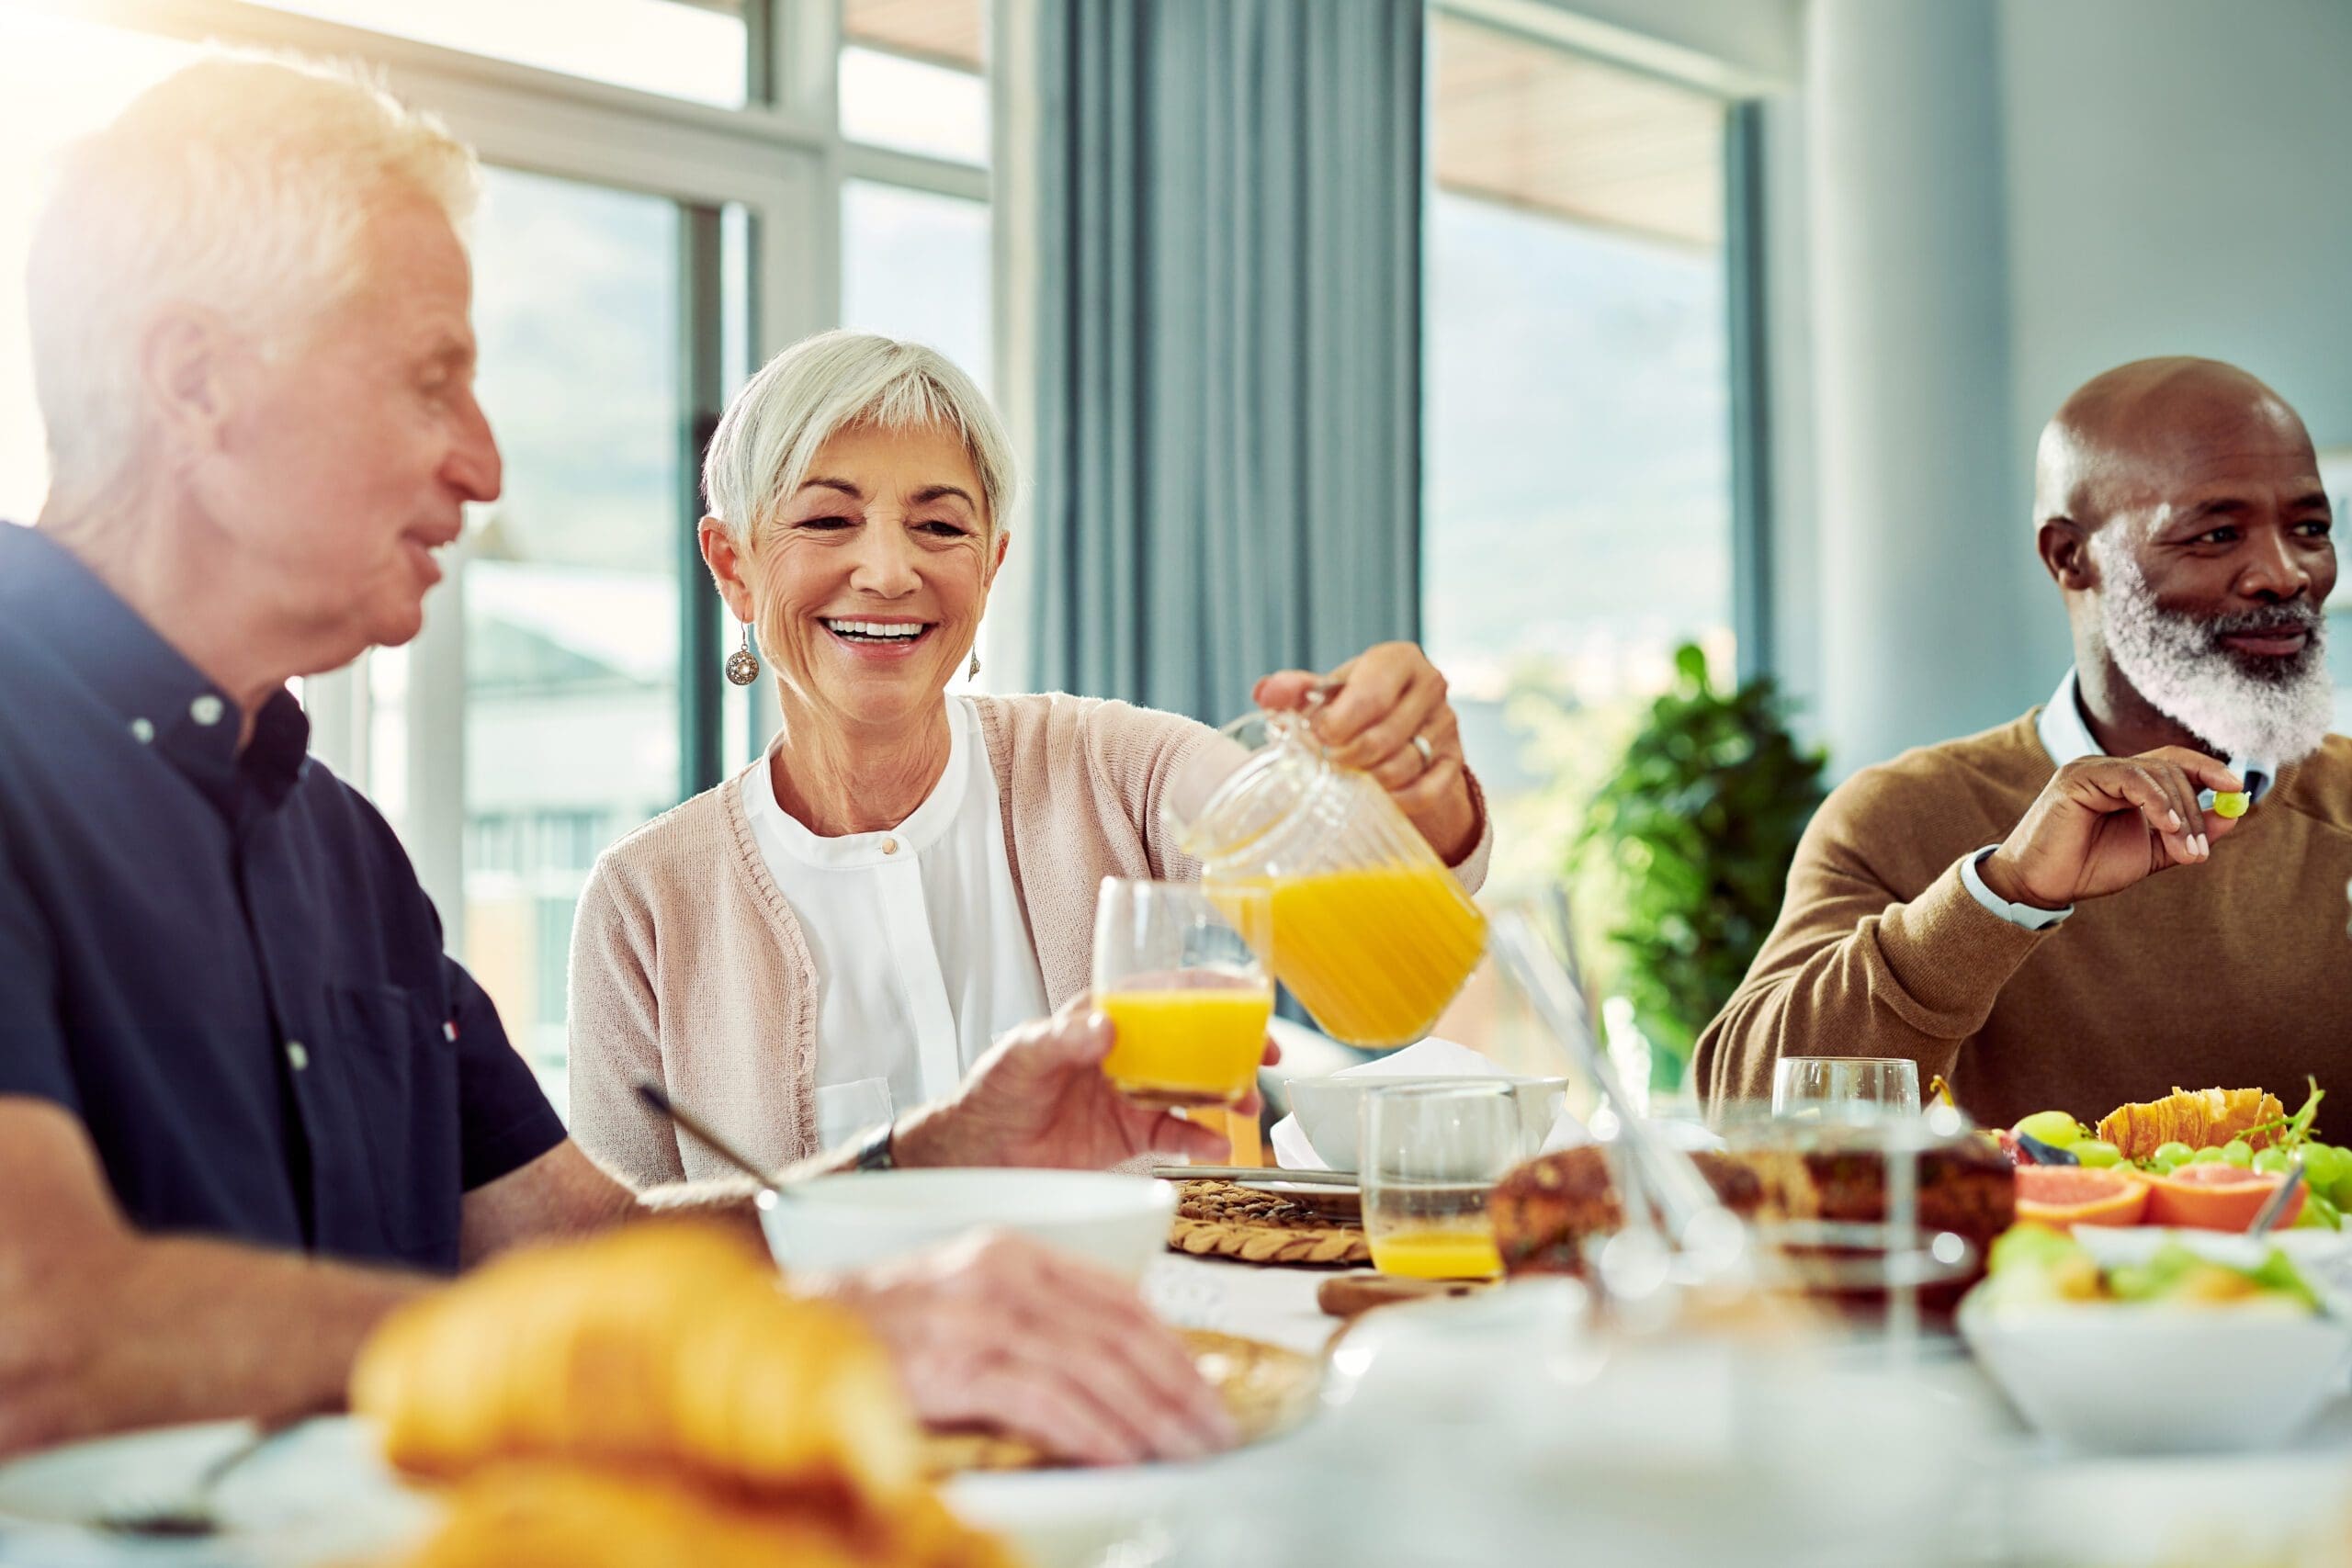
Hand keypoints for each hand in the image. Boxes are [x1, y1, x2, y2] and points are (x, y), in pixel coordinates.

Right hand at [808, 1230, 1234, 1465]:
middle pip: (1116, 1331)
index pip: (1116, 1297)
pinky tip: (1121, 1454)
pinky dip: (1092, 1429)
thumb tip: (1112, 1376)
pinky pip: (1043, 1399)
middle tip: (1214, 1428)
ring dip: (1148, 1415)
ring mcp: (977, 1315)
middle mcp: (1001, 1272)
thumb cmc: (878, 1333)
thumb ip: (1034, 1326)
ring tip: (1184, 1449)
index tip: (1206, 1386)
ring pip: (1091, 1366)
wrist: (789, 1336)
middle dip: (1175, 1386)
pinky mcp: (954, 1361)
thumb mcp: (967, 1309)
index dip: (1171, 1345)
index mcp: (1011, 1253)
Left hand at [892, 996, 1279, 1169]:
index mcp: (1103, 1018)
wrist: (976, 1152)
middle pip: (1193, 1040)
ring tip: (1248, 1103)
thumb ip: (1063, 1039)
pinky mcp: (1129, 1137)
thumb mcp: (1022, 1054)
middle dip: (1235, 1044)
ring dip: (1227, 1092)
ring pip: (1194, 1087)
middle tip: (1268, 1054)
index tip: (1245, 998)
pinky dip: (1200, 1140)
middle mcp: (1126, 1053)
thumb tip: (1106, 1027)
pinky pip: (1175, 1135)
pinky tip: (1217, 1145)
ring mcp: (1131, 1095)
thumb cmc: (993, 1091)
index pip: (1162, 994)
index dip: (1208, 993)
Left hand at [1255, 641, 1479, 863]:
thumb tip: (1265, 693)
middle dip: (1346, 757)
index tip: (1316, 737)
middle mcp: (1430, 686)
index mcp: (1398, 659)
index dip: (1335, 726)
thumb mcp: (1326, 691)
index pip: (1369, 697)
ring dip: (1368, 780)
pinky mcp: (1455, 759)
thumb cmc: (1354, 702)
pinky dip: (1397, 800)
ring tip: (1348, 775)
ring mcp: (1447, 724)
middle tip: (1327, 761)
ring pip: (1403, 767)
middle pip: (1383, 737)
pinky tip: (1376, 796)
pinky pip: (1426, 791)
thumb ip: (1296, 690)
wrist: (1396, 721)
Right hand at [1979, 747, 2245, 908]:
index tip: (2238, 789)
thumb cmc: (2088, 867)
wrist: (2042, 885)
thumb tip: (2232, 813)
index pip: (2174, 761)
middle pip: (2172, 769)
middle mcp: (2108, 769)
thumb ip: (2188, 833)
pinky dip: (2157, 801)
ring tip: (2185, 853)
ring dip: (2181, 815)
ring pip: (2156, 773)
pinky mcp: (2078, 777)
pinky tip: (2167, 828)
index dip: (2208, 769)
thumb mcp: (2151, 851)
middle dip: (2195, 812)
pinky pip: (2131, 778)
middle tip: (2200, 853)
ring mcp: (2092, 768)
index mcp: (2124, 782)